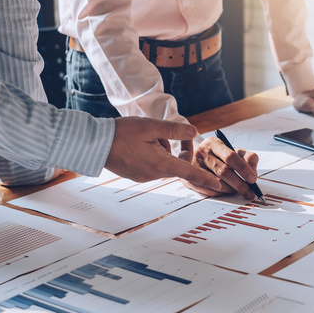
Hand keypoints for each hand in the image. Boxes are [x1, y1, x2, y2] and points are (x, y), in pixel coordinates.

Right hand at [104, 117, 222, 189]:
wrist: (94, 143)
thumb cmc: (122, 133)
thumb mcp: (151, 126)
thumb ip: (174, 130)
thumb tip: (194, 131)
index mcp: (161, 164)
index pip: (190, 173)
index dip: (206, 179)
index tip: (219, 186)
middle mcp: (154, 175)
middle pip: (177, 163)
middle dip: (178, 147)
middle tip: (176, 129)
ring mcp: (144, 177)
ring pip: (164, 162)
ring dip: (163, 148)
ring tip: (147, 134)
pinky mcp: (135, 175)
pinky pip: (152, 164)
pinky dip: (153, 152)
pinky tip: (139, 142)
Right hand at [178, 138, 258, 199]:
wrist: (197, 158)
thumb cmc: (220, 156)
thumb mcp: (235, 151)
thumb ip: (248, 158)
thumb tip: (253, 173)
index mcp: (213, 143)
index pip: (230, 156)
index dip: (243, 169)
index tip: (253, 179)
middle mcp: (201, 153)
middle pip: (224, 171)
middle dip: (239, 184)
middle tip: (250, 192)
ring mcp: (193, 167)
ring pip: (217, 183)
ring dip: (231, 190)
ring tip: (239, 191)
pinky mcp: (188, 180)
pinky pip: (209, 191)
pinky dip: (221, 193)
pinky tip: (227, 192)